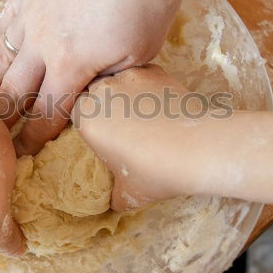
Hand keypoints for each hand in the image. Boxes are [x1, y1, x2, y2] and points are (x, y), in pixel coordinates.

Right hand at [0, 0, 210, 156]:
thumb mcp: (143, 47)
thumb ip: (114, 75)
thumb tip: (96, 90)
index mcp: (70, 65)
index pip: (46, 113)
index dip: (34, 138)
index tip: (24, 155)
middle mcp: (39, 42)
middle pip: (10, 90)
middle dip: (0, 119)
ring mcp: (28, 8)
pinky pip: (2, 20)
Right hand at [74, 65, 203, 210]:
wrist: (198, 147)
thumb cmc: (156, 172)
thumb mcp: (128, 195)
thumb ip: (114, 195)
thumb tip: (114, 201)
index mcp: (85, 118)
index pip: (74, 110)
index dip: (86, 119)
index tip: (100, 132)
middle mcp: (101, 92)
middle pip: (94, 91)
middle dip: (103, 104)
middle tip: (121, 123)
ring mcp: (128, 77)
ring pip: (117, 80)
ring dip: (124, 93)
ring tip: (143, 113)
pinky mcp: (154, 71)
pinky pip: (142, 75)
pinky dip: (147, 87)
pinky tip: (160, 104)